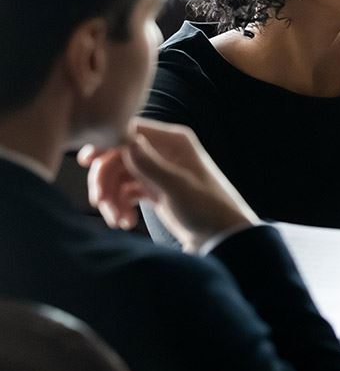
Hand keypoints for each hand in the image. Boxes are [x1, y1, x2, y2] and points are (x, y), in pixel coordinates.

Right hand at [79, 118, 257, 251]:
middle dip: (106, 179)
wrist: (222, 238)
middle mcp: (164, 151)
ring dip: (112, 197)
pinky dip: (121, 205)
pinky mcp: (154, 190)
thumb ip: (150, 164)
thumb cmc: (207, 209)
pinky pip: (126, 192)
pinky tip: (125, 222)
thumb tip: (125, 138)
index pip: (130, 131)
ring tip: (118, 221)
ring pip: (119, 176)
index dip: (106, 144)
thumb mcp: (177, 187)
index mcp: (174, 141)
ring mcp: (158, 171)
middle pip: (119, 155)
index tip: (86, 162)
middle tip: (100, 202)